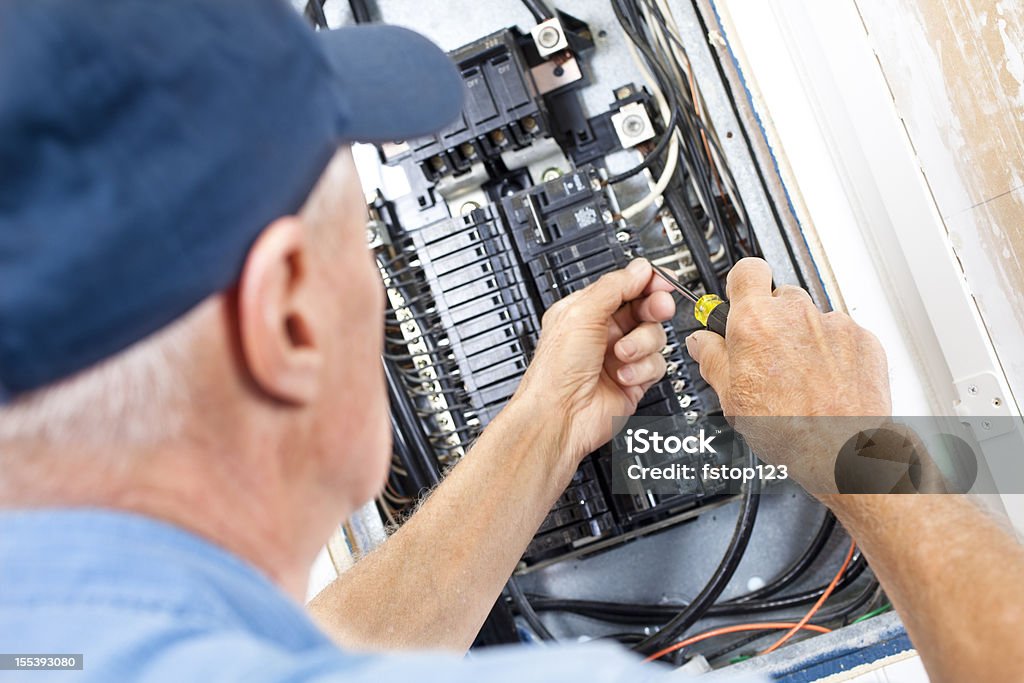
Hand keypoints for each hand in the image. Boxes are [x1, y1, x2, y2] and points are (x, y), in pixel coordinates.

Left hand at [512, 258, 675, 468]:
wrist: (560, 416)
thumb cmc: (556, 371)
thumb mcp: (581, 314)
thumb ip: (614, 287)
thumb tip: (640, 269)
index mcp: (586, 311)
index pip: (625, 287)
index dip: (645, 282)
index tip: (660, 281)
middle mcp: (603, 332)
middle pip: (645, 308)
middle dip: (654, 308)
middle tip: (659, 307)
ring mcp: (620, 357)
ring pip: (655, 336)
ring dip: (641, 345)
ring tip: (621, 355)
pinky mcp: (635, 380)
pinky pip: (657, 364)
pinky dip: (642, 369)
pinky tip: (623, 375)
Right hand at [684, 258, 890, 491]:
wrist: (842, 451)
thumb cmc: (788, 429)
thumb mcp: (730, 398)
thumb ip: (712, 359)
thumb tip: (702, 343)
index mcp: (756, 322)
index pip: (747, 270)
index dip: (742, 285)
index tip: (740, 301)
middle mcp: (796, 314)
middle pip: (780, 297)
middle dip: (772, 320)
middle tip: (767, 355)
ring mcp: (833, 325)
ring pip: (811, 318)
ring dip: (803, 338)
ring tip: (800, 377)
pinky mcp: (863, 339)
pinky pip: (842, 335)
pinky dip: (834, 352)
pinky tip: (825, 382)